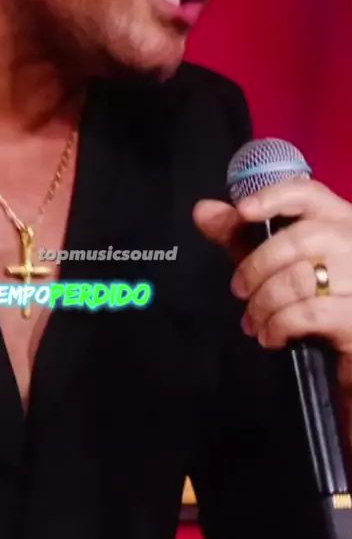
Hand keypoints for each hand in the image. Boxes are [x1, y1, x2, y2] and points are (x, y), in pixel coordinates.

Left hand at [193, 180, 351, 388]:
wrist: (348, 345)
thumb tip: (202, 211)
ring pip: (300, 279)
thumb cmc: (313, 296)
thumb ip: (240, 236)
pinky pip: (311, 313)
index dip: (273, 198)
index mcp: (336, 218)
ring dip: (264, 302)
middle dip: (256, 267)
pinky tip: (271, 335)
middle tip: (239, 290)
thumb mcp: (273, 261)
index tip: (242, 211)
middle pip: (298, 240)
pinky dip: (280, 325)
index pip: (307, 193)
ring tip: (253, 320)